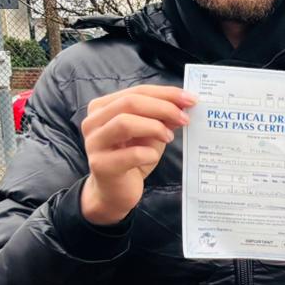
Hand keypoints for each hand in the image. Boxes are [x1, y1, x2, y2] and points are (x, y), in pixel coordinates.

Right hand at [79, 85, 196, 225]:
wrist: (114, 192)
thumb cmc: (132, 159)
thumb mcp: (149, 134)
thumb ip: (161, 118)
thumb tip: (183, 105)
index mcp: (103, 108)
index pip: (136, 91)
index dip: (165, 93)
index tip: (190, 99)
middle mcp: (93, 122)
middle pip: (129, 103)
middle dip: (163, 108)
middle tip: (185, 118)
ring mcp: (94, 143)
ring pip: (125, 123)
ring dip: (154, 127)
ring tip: (169, 137)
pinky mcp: (101, 165)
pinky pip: (131, 154)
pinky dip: (149, 153)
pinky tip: (153, 156)